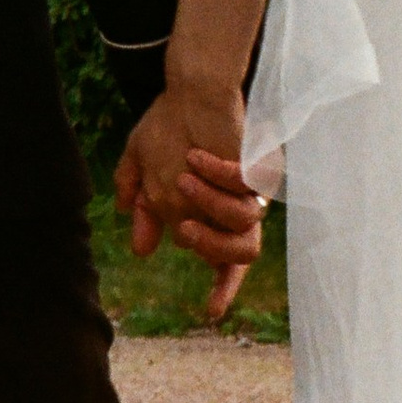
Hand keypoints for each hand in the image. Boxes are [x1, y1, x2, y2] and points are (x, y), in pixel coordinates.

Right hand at [116, 81, 266, 321]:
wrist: (190, 89)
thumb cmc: (169, 128)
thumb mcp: (144, 170)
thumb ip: (145, 210)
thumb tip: (141, 250)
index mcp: (213, 217)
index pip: (225, 262)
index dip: (222, 288)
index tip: (209, 313)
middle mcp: (236, 208)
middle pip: (239, 255)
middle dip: (207, 245)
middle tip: (182, 226)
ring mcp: (250, 190)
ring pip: (243, 225)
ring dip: (207, 204)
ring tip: (184, 174)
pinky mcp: (260, 167)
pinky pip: (242, 185)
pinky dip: (215, 172)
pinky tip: (198, 154)